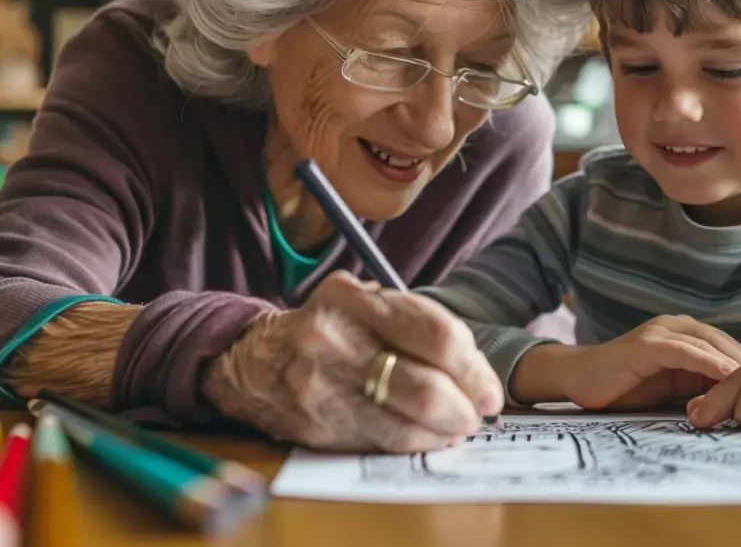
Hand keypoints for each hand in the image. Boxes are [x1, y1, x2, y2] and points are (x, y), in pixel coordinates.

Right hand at [200, 271, 502, 452]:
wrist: (253, 361)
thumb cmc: (328, 330)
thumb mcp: (364, 305)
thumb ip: (416, 323)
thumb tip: (477, 370)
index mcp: (351, 297)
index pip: (436, 334)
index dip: (474, 367)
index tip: (488, 384)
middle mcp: (332, 338)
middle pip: (426, 385)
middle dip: (466, 405)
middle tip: (479, 411)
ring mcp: (320, 384)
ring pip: (408, 419)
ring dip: (446, 429)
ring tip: (457, 425)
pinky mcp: (316, 423)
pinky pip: (385, 440)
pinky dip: (418, 442)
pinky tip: (427, 435)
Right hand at [514, 315, 740, 409]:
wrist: (578, 379)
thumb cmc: (622, 385)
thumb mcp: (668, 386)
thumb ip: (696, 385)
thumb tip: (734, 402)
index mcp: (682, 335)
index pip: (726, 347)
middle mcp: (674, 327)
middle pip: (723, 342)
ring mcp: (659, 334)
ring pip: (708, 344)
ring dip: (735, 363)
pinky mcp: (646, 346)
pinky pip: (684, 352)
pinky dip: (708, 362)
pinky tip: (728, 375)